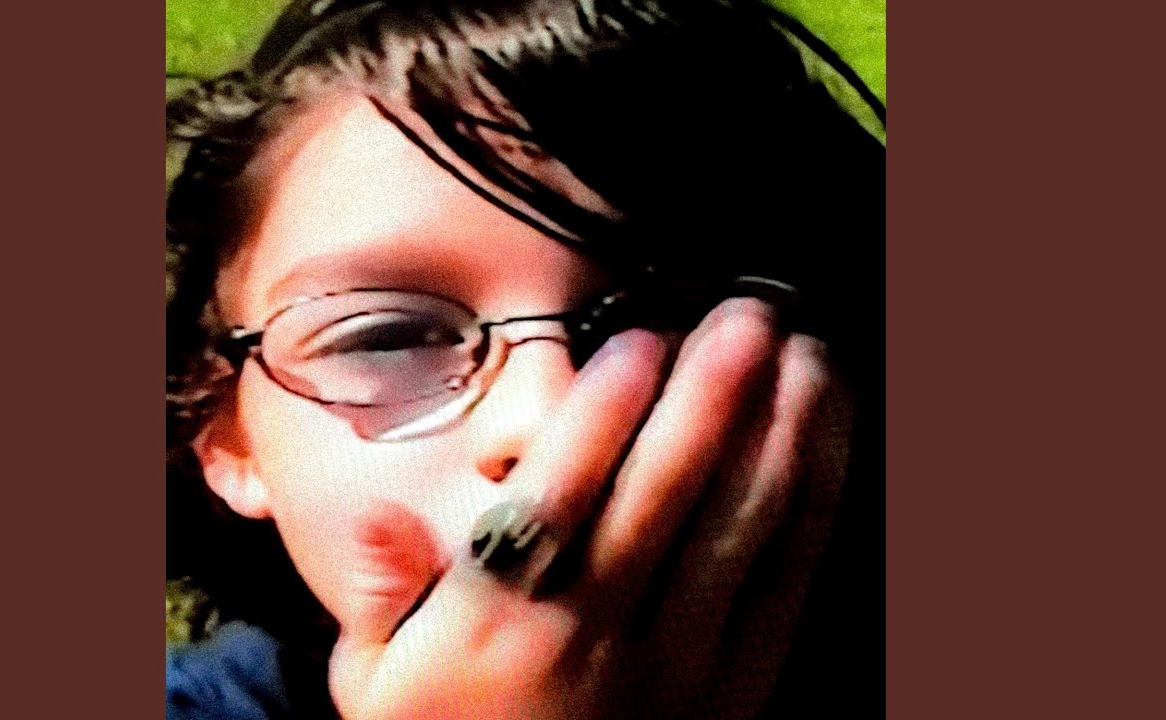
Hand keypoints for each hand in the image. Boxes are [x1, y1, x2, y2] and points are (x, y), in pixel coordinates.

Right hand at [326, 299, 849, 719]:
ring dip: (779, 426)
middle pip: (668, 488)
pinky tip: (825, 434)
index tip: (639, 337)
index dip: (606, 406)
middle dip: (714, 387)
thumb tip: (382, 513)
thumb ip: (380, 592)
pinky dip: (815, 498)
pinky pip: (788, 579)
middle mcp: (595, 632)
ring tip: (801, 349)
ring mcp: (678, 660)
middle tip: (745, 313)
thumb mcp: (375, 684)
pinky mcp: (738, 684)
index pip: (562, 490)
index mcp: (501, 620)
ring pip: (742, 522)